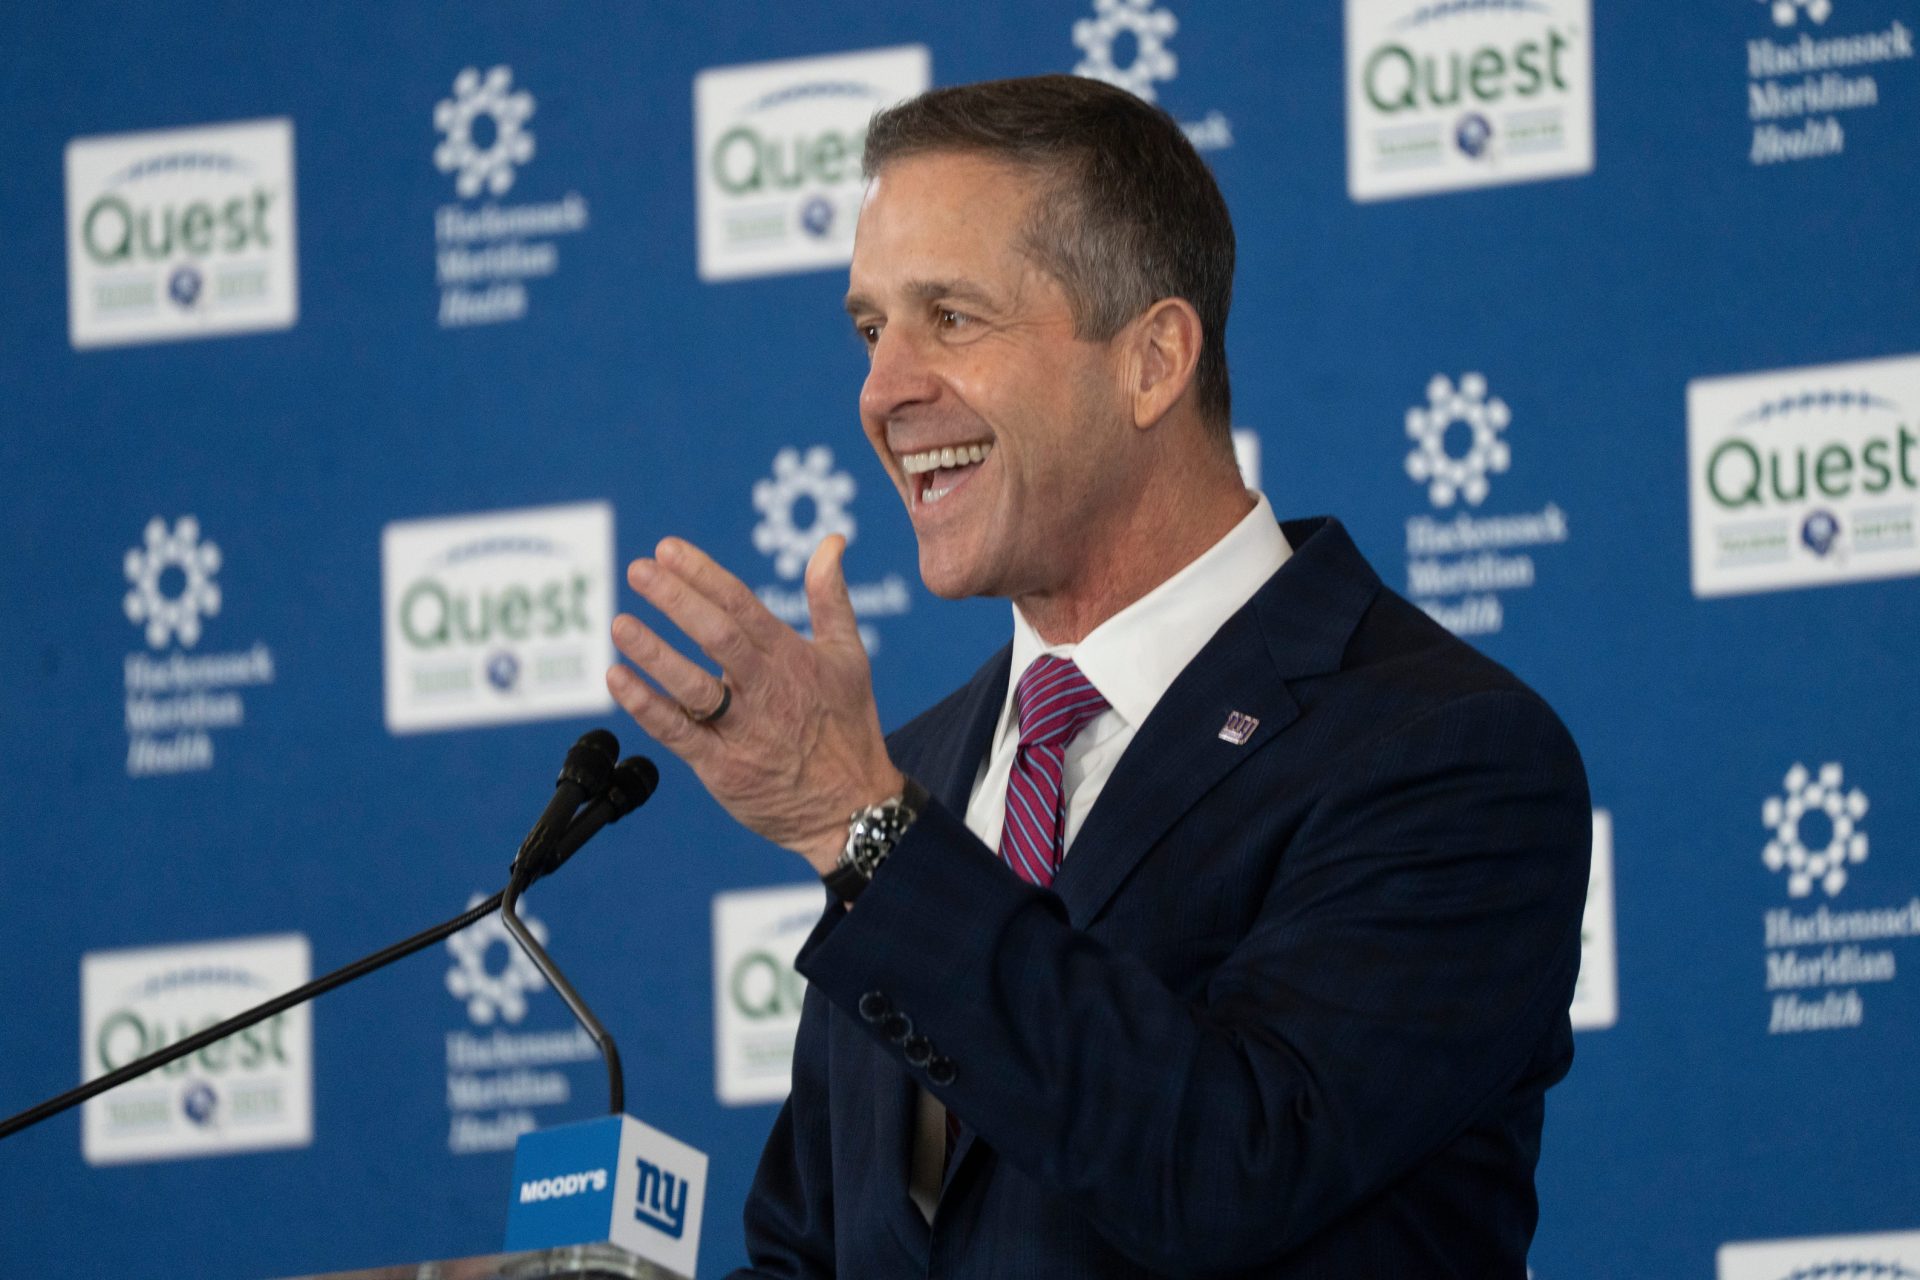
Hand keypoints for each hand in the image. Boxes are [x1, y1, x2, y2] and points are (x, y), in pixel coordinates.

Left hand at [605, 534, 904, 874]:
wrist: (852, 808)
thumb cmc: (847, 726)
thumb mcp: (849, 655)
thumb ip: (830, 596)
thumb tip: (831, 541)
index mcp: (792, 657)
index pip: (742, 604)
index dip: (704, 574)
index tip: (668, 549)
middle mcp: (767, 689)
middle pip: (718, 635)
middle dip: (677, 599)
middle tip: (640, 570)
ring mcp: (744, 729)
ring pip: (694, 685)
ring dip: (655, 653)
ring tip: (620, 623)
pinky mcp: (723, 767)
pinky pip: (678, 733)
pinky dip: (645, 706)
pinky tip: (617, 678)